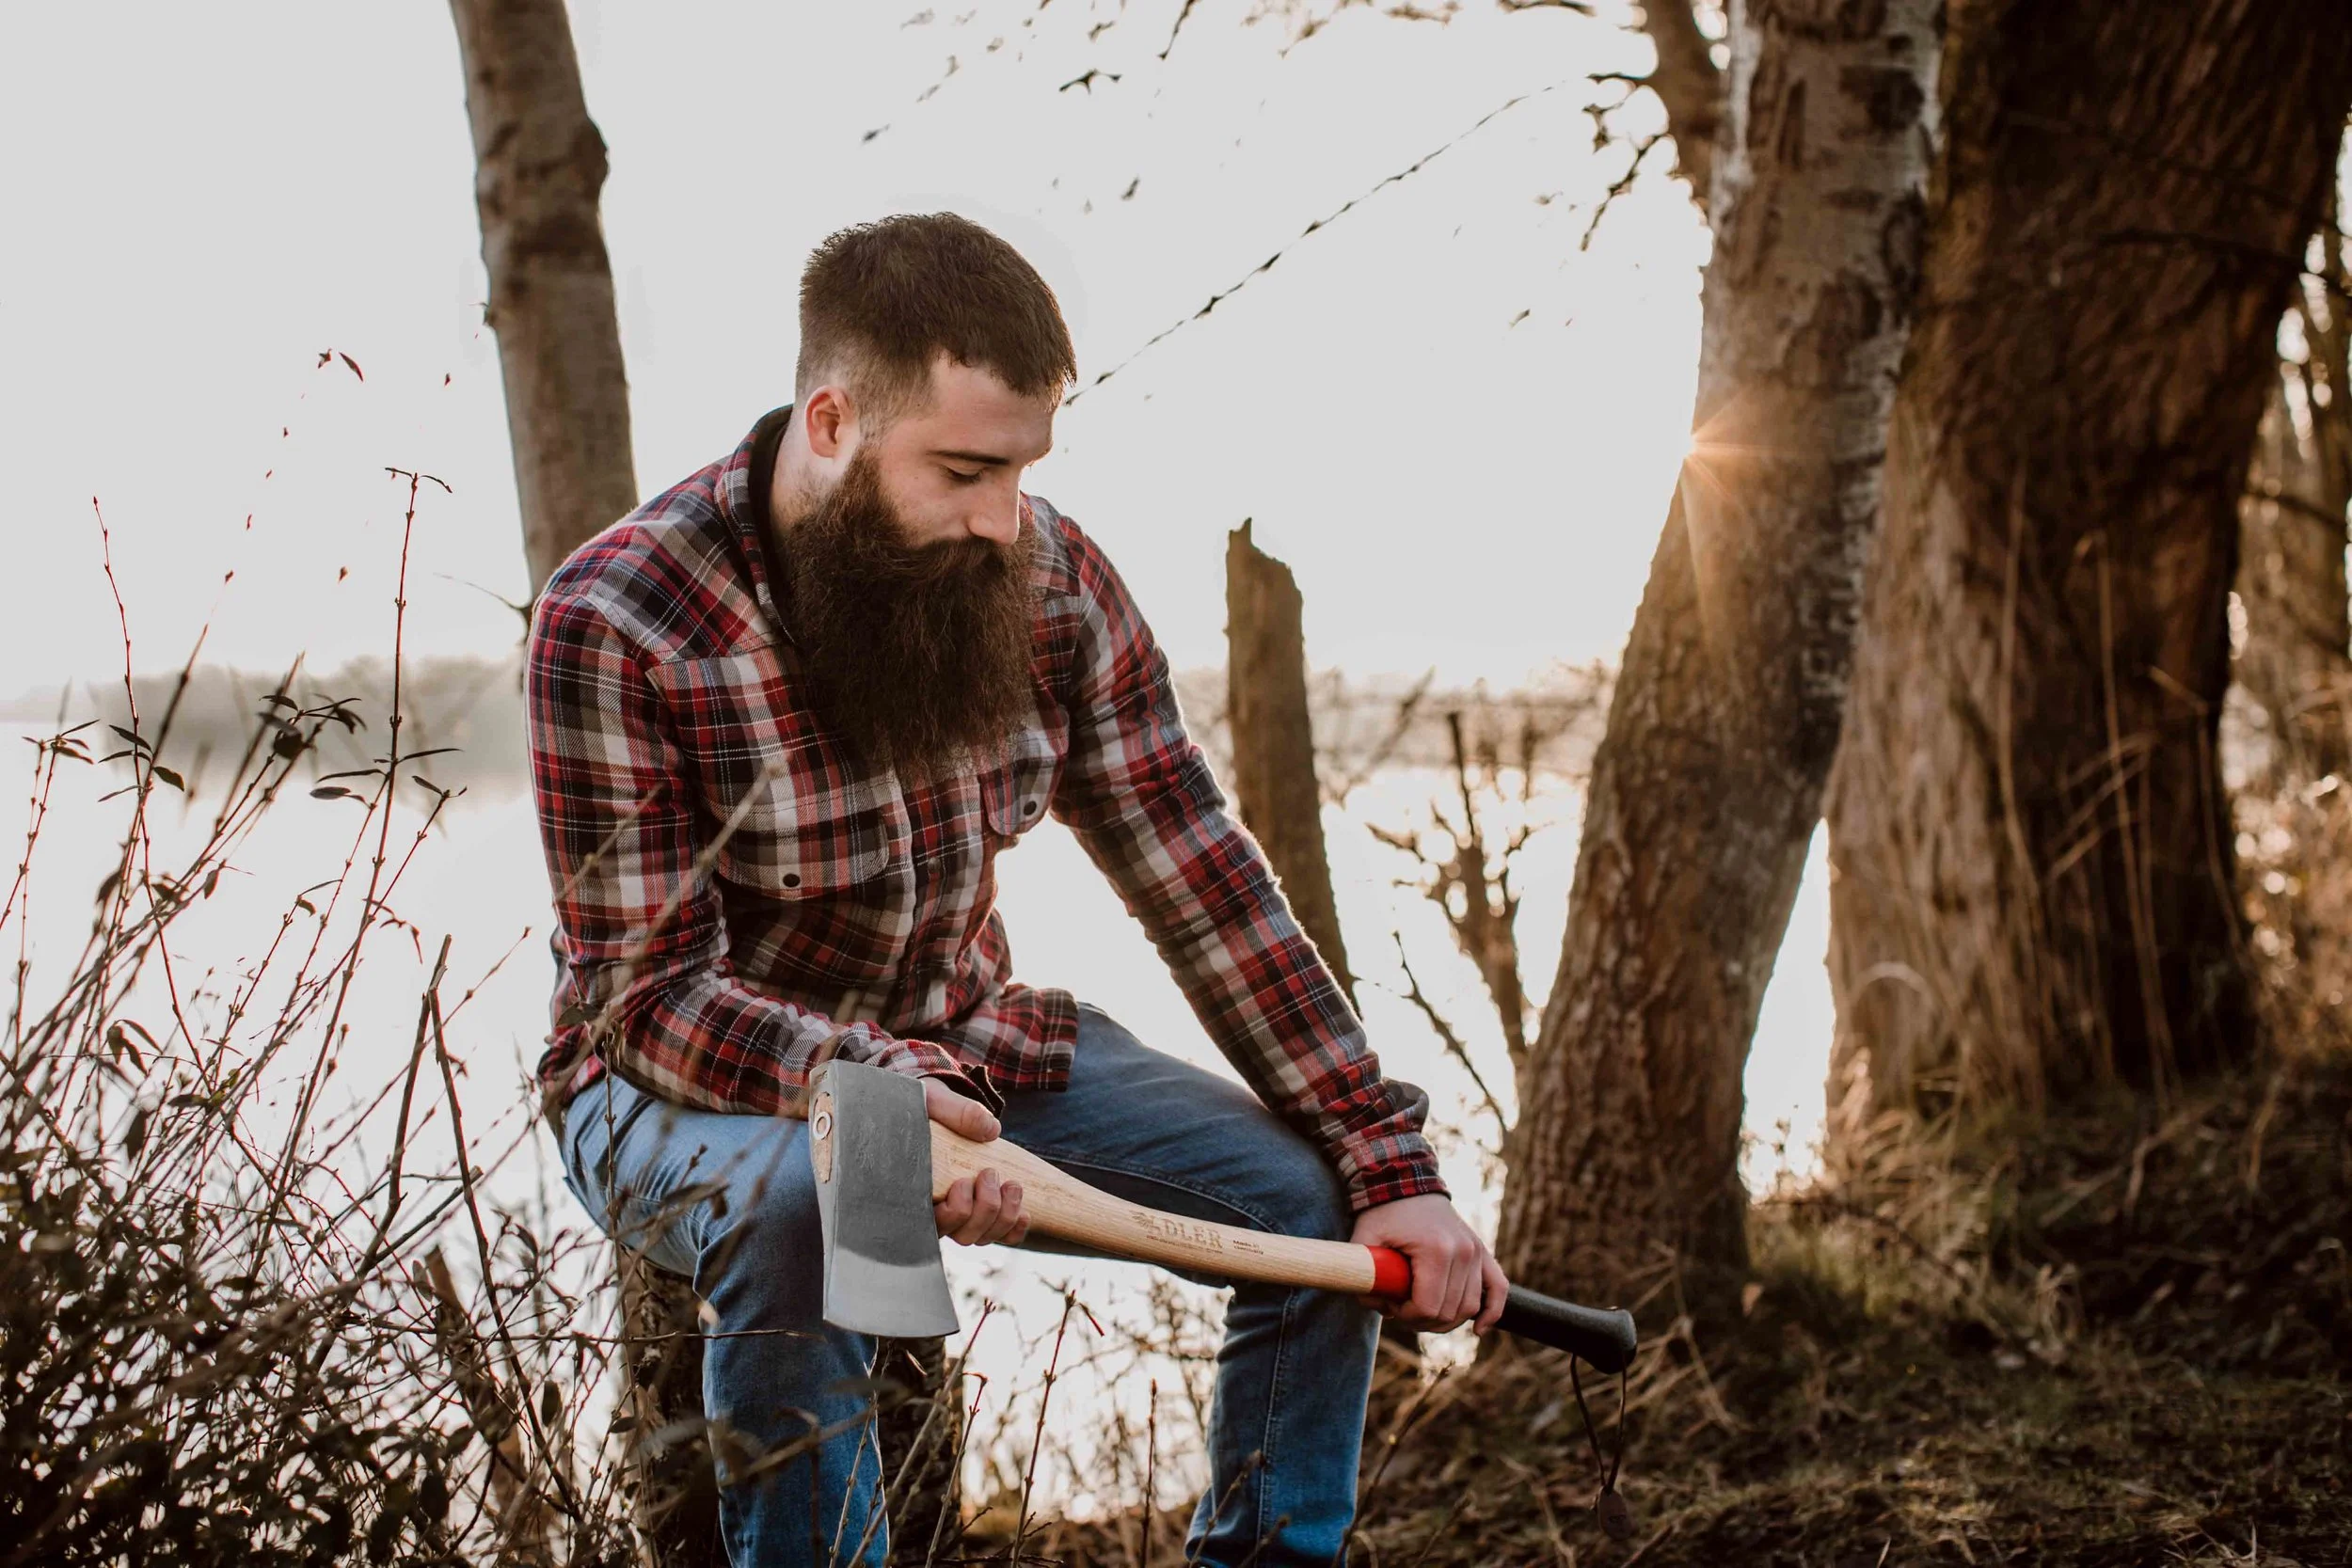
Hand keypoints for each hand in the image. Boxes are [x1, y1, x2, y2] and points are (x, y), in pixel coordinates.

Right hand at [924, 1076, 1029, 1246]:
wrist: (936, 1109)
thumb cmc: (927, 1107)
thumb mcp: (935, 1100)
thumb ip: (956, 1112)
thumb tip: (991, 1131)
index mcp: (919, 1191)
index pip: (935, 1223)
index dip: (954, 1213)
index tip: (964, 1182)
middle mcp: (939, 1210)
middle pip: (964, 1235)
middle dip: (986, 1209)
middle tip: (990, 1173)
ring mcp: (964, 1214)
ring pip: (984, 1237)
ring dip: (1005, 1216)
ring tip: (1013, 1184)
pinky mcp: (985, 1211)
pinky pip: (1002, 1236)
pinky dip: (1016, 1228)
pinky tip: (1025, 1211)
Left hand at [1349, 1194, 1508, 1335]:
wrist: (1407, 1183)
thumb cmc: (1383, 1213)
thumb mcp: (1365, 1240)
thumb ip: (1365, 1277)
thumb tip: (1380, 1308)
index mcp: (1436, 1250)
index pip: (1428, 1307)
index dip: (1406, 1316)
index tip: (1391, 1306)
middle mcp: (1464, 1252)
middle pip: (1449, 1312)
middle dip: (1422, 1320)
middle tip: (1401, 1307)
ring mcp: (1477, 1251)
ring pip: (1470, 1307)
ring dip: (1446, 1319)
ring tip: (1422, 1308)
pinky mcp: (1482, 1252)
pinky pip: (1498, 1289)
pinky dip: (1491, 1312)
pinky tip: (1479, 1329)